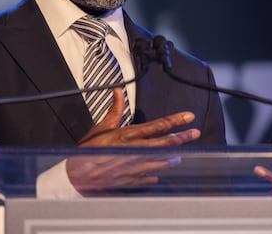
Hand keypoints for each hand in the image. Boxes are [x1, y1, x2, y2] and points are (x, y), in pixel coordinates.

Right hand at [66, 88, 198, 193]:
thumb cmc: (87, 150)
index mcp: (129, 135)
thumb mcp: (100, 126)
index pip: (158, 125)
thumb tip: (118, 91)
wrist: (77, 175)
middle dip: (182, 137)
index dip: (175, 121)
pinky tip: (158, 175)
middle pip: (165, 142)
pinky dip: (153, 175)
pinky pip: (147, 177)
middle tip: (195, 134)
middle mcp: (136, 150)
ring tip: (180, 157)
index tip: (188, 117)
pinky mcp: (131, 180)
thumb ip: (114, 109)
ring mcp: (135, 166)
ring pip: (160, 161)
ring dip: (171, 158)